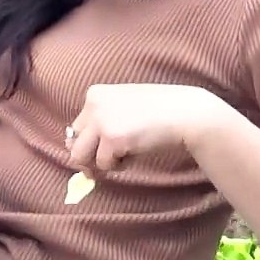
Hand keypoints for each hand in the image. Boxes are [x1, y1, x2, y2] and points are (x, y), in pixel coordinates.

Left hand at [66, 83, 230, 172]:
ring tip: (125, 154)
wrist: (184, 112)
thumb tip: (75, 153)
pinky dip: (119, 165)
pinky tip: (136, 152)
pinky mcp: (111, 138)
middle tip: (112, 159)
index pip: (77, 126)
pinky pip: (104, 164)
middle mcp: (93, 104)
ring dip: (102, 162)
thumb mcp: (123, 107)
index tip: (108, 146)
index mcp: (95, 93)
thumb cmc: (158, 111)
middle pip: (74, 142)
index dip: (91, 142)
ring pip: (81, 157)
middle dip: (90, 155)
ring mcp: (101, 121)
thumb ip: (101, 122)